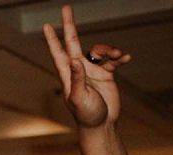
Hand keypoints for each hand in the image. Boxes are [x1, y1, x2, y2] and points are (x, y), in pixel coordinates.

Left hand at [43, 5, 130, 126]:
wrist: (101, 125)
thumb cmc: (86, 115)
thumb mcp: (80, 98)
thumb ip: (77, 79)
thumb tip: (75, 60)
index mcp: (68, 74)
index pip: (59, 52)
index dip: (52, 39)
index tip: (46, 25)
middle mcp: (79, 69)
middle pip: (74, 42)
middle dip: (69, 26)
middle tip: (66, 8)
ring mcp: (92, 70)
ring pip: (98, 49)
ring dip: (109, 48)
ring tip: (118, 55)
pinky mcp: (106, 74)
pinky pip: (113, 59)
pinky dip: (120, 57)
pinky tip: (126, 59)